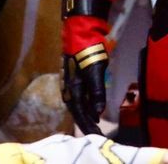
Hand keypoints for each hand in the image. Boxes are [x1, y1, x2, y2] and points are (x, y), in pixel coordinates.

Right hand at [61, 19, 111, 135]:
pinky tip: (92, 110)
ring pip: (78, 106)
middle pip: (78, 112)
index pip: (80, 113)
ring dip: (86, 117)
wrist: (80, 34)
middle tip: (97, 133)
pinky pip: (79, 99)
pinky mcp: (74, 80)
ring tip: (94, 125)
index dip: (88, 125)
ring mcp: (70, 84)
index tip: (97, 134)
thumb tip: (98, 112)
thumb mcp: (96, 71)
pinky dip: (86, 107)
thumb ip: (97, 91)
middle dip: (87, 124)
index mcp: (74, 90)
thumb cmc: (89, 53)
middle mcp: (69, 89)